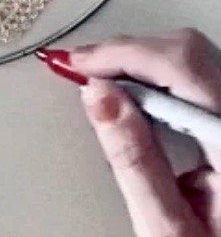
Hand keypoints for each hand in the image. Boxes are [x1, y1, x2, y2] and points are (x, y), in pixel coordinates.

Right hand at [70, 29, 220, 235]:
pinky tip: (129, 93)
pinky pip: (195, 78)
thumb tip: (100, 96)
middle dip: (126, 54)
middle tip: (79, 68)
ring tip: (96, 79)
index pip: (180, 66)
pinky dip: (154, 77)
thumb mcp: (166, 229)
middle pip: (186, 53)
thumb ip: (134, 162)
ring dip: (138, 63)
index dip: (123, 55)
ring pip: (190, 58)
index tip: (77, 64)